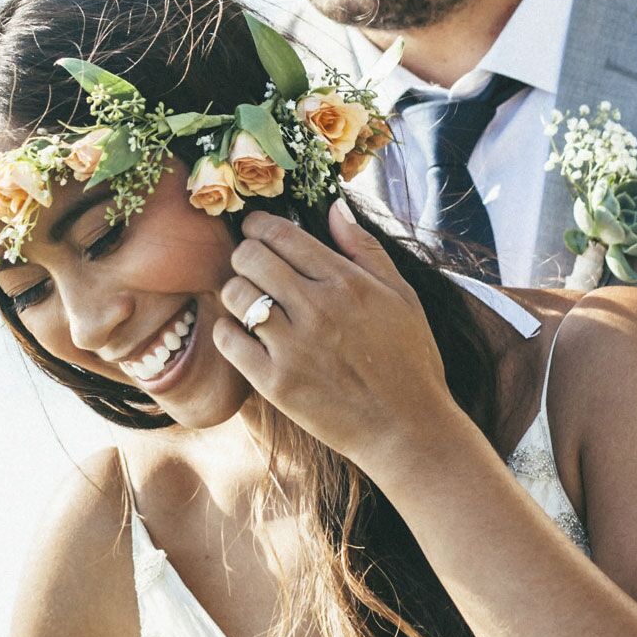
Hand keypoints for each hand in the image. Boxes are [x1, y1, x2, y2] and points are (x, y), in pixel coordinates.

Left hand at [212, 198, 471, 469]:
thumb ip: (365, 248)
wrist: (407, 430)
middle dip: (244, 253)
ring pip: (235, 294)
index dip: (259, 225)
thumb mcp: (402, 296)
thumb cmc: (409, 362)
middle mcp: (317, 308)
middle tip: (249, 264)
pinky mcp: (275, 382)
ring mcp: (293, 346)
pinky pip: (228, 340)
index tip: (254, 228)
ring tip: (247, 300)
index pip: (283, 234)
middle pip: (250, 257)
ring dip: (235, 291)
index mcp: (346, 282)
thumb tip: (334, 206)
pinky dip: (227, 330)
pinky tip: (242, 334)